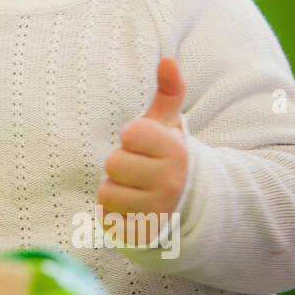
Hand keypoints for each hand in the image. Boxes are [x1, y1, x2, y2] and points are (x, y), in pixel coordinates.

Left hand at [99, 56, 188, 245]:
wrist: (188, 207)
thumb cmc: (167, 157)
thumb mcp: (170, 126)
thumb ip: (169, 92)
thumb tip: (166, 59)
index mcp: (176, 152)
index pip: (131, 133)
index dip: (132, 138)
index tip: (145, 145)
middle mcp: (170, 183)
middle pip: (113, 164)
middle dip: (121, 167)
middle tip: (139, 172)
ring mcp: (158, 212)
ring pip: (106, 194)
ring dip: (116, 192)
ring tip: (136, 192)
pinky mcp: (143, 235)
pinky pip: (107, 221)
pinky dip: (113, 217)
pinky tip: (132, 213)